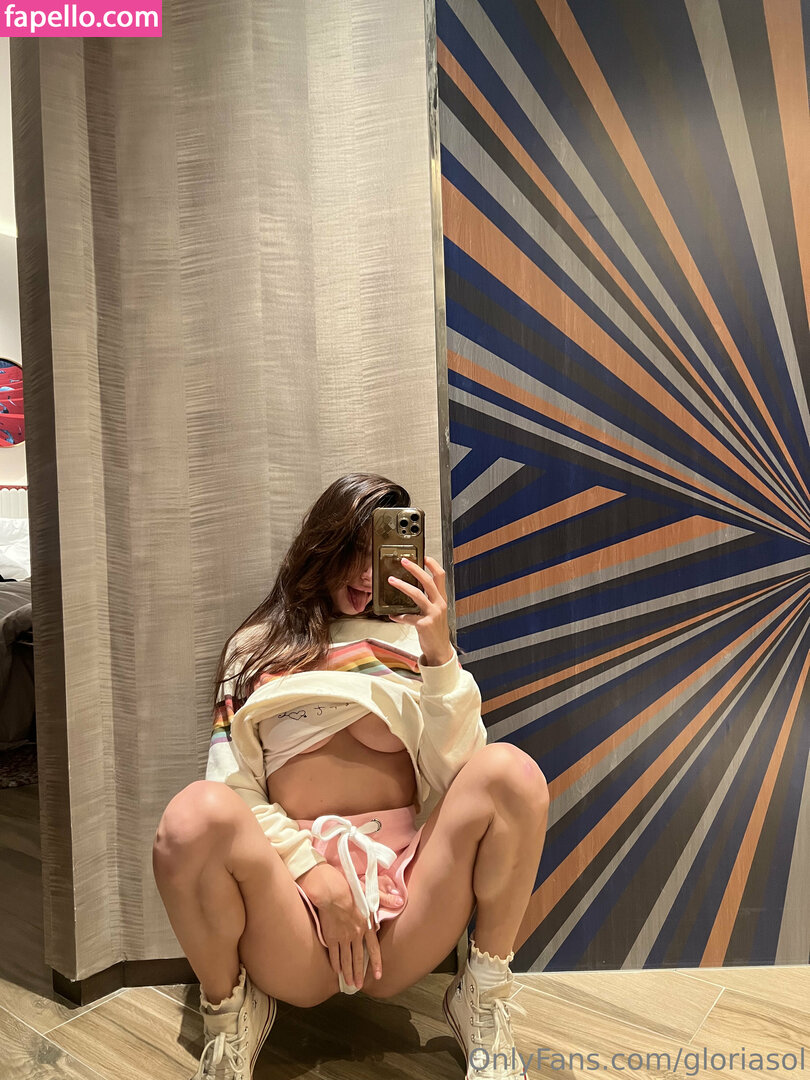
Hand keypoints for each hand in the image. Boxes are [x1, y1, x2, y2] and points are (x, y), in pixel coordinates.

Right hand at [298, 865, 400, 986]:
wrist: (332, 891)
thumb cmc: (350, 889)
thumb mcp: (370, 892)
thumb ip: (385, 898)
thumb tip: (400, 901)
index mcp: (367, 925)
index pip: (374, 948)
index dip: (376, 962)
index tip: (378, 975)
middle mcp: (356, 934)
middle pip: (358, 958)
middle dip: (359, 973)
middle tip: (358, 986)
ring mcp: (343, 937)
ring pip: (346, 959)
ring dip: (348, 973)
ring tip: (348, 983)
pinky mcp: (331, 936)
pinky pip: (334, 954)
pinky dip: (335, 963)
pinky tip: (336, 970)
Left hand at [387, 554, 454, 665]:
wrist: (439, 650)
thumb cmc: (435, 630)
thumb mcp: (434, 612)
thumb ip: (426, 601)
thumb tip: (408, 589)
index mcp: (442, 599)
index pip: (440, 577)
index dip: (433, 565)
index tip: (424, 556)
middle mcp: (439, 604)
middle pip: (428, 581)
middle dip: (415, 569)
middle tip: (404, 561)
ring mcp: (433, 614)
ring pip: (417, 595)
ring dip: (403, 586)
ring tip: (392, 580)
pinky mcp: (424, 625)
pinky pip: (408, 616)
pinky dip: (398, 615)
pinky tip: (392, 615)